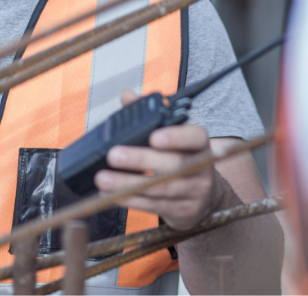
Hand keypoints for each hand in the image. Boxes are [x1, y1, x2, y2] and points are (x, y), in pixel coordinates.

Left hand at [93, 90, 226, 229]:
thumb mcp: (172, 137)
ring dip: (127, 184)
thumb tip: (127, 95)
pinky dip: (130, 200)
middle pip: (172, 164)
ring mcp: (193, 193)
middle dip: (140, 160)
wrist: (205, 199)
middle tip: (113, 155)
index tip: (154, 137)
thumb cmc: (182, 158)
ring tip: (103, 178)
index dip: (177, 137)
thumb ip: (149, 116)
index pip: (196, 137)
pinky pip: (153, 207)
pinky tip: (111, 194)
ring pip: (160, 189)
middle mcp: (201, 168)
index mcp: (199, 145)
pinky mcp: (182, 212)